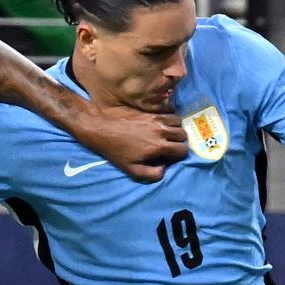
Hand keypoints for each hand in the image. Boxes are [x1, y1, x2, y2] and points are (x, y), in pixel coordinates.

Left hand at [68, 104, 188, 182]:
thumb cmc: (116, 151)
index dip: (179, 154)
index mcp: (159, 146)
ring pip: (178, 120)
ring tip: (166, 133)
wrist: (101, 128)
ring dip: (175, 127)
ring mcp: (156, 117)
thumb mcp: (132, 170)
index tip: (170, 156)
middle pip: (183, 134)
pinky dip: (168, 117)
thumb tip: (165, 169)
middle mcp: (161, 130)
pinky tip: (160, 123)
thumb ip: (152, 174)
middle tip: (169, 145)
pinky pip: (168, 111)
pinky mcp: (150, 110)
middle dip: (179, 141)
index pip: (183, 150)